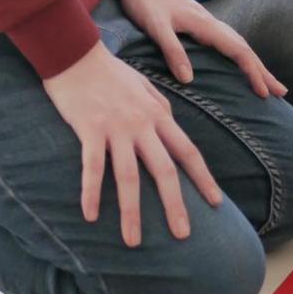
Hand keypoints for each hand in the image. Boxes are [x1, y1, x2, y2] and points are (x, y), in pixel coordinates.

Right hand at [42, 39, 221, 246]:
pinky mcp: (89, 129)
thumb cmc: (108, 69)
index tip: (216, 203)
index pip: (187, 150)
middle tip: (183, 235)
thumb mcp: (143, 84)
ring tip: (133, 242)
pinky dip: (91, 193)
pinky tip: (90, 216)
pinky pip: (92, 167)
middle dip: (175, 205)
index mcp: (157, 113)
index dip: (203, 178)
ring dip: (132, 212)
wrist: (76, 51)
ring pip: (128, 176)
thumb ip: (159, 106)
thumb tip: (171, 123)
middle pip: (164, 170)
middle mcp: (141, 124)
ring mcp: (115, 127)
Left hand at [119, 0, 286, 98]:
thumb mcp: (156, 27)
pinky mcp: (199, 22)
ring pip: (237, 44)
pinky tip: (238, 61)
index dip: (252, 72)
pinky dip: (239, 54)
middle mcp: (210, 22)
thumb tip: (189, 80)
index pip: (237, 50)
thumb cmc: (145, 1)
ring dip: (253, 63)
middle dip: (262, 70)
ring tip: (266, 81)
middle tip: (281, 92)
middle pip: (244, 48)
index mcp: (205, 24)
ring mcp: (206, 21)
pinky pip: (227, 41)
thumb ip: (172, 50)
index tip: (264, 92)